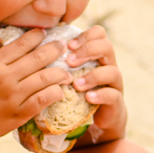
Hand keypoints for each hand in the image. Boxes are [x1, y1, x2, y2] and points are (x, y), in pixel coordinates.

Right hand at [0, 28, 69, 146]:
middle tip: (63, 47)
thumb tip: (22, 57)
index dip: (36, 36)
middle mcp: (4, 78)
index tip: (45, 33)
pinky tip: (59, 91)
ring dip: (60, 73)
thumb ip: (1, 66)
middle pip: (37, 58)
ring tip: (67, 73)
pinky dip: (55, 93)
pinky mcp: (18, 115)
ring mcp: (12, 97)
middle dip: (54, 50)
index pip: (21, 44)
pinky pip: (44, 100)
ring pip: (45, 78)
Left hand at [65, 25, 126, 141]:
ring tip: (76, 84)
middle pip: (107, 47)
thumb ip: (61, 60)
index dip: (85, 35)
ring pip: (113, 71)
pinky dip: (100, 95)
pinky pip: (113, 95)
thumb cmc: (78, 91)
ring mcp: (114, 84)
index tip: (68, 45)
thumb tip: (37, 47)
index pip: (99, 33)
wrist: (98, 118)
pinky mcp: (116, 102)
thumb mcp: (70, 73)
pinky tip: (88, 97)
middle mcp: (108, 65)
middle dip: (87, 51)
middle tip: (69, 61)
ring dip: (93, 76)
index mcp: (97, 55)